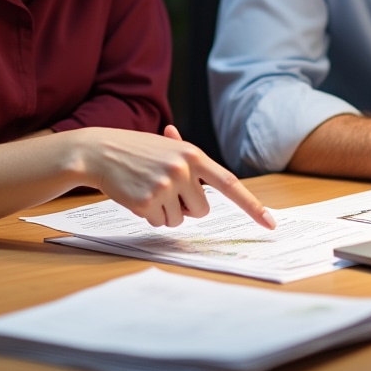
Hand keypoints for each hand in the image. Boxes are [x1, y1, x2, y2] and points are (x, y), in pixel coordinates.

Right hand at [82, 125, 276, 229]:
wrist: (100, 151)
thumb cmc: (136, 150)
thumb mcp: (166, 147)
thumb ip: (188, 160)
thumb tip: (208, 174)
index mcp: (194, 155)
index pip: (230, 183)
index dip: (252, 205)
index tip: (270, 223)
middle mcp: (184, 169)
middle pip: (202, 210)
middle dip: (186, 207)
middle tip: (165, 189)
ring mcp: (166, 185)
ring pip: (180, 220)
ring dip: (166, 212)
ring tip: (148, 189)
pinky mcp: (148, 201)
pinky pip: (159, 223)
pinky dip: (149, 215)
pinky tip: (137, 195)